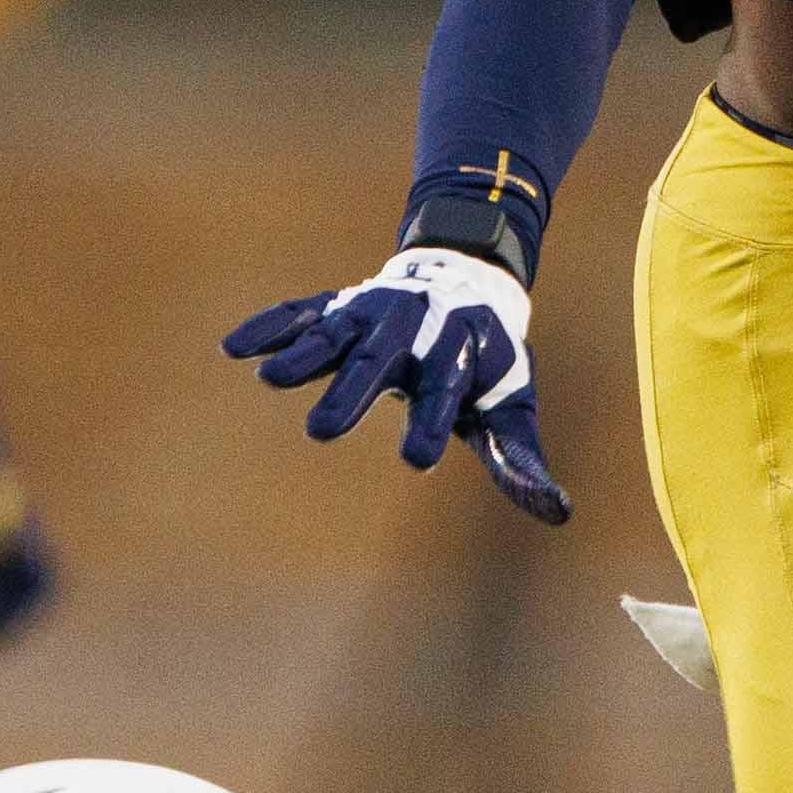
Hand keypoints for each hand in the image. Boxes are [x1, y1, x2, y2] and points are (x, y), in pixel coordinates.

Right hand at [222, 244, 566, 522]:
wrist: (466, 280)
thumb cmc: (487, 363)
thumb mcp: (511, 407)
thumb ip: (520, 460)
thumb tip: (558, 513)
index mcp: (457, 356)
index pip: (444, 391)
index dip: (432, 423)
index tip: (416, 463)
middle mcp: (411, 329)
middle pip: (379, 362)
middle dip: (351, 393)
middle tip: (320, 433)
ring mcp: (371, 312)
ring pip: (336, 332)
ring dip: (305, 354)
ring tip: (271, 380)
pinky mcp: (338, 304)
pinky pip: (299, 311)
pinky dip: (269, 327)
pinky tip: (234, 349)